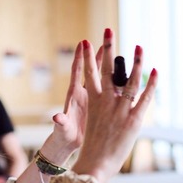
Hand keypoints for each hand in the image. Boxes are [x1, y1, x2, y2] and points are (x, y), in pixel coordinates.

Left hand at [40, 29, 110, 163]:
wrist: (68, 144)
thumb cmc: (64, 135)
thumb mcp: (64, 129)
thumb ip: (61, 122)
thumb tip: (57, 118)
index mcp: (74, 96)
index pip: (77, 73)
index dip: (80, 58)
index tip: (83, 43)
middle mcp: (83, 93)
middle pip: (91, 70)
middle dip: (98, 54)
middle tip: (105, 39)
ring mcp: (92, 98)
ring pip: (102, 78)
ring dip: (108, 65)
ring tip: (115, 51)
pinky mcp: (99, 105)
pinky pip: (109, 90)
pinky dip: (116, 83)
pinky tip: (125, 76)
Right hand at [71, 36, 157, 182]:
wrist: (96, 164)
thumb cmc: (93, 146)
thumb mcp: (93, 122)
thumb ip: (100, 106)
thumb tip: (105, 95)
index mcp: (93, 101)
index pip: (89, 73)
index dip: (88, 57)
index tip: (86, 41)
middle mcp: (106, 102)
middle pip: (106, 70)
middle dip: (107, 48)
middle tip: (107, 29)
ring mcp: (120, 109)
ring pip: (129, 81)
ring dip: (136, 62)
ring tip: (139, 45)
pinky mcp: (134, 120)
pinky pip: (145, 98)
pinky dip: (151, 84)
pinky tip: (156, 71)